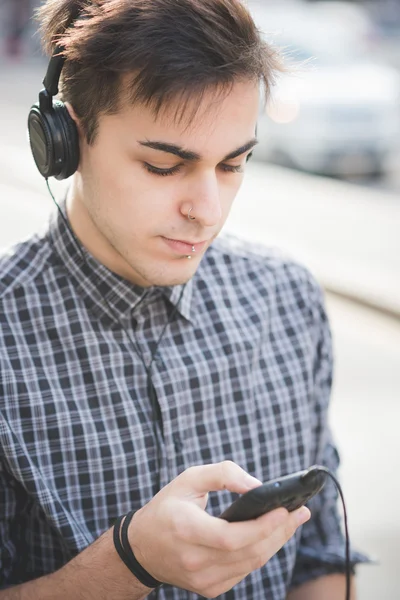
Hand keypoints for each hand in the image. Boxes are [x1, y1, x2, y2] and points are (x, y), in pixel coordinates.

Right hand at [128, 461, 310, 597]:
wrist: (142, 547)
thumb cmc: (167, 507)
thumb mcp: (189, 479)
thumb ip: (223, 474)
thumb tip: (257, 486)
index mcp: (185, 529)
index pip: (230, 537)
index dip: (262, 526)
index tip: (286, 510)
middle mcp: (194, 560)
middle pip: (248, 552)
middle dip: (280, 532)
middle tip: (300, 512)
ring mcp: (202, 579)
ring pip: (251, 564)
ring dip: (276, 542)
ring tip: (292, 521)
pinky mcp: (210, 588)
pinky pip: (244, 570)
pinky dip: (261, 552)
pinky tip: (271, 536)